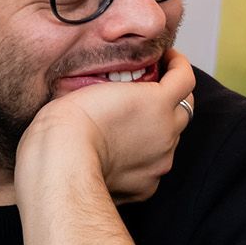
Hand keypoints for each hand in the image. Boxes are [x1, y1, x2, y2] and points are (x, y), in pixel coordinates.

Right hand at [16, 49, 194, 202]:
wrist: (60, 163)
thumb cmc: (67, 122)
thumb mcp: (94, 89)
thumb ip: (120, 89)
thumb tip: (119, 87)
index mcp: (157, 103)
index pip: (185, 78)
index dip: (179, 65)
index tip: (170, 59)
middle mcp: (167, 132)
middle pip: (184, 110)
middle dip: (173, 98)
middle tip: (152, 91)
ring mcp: (160, 161)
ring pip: (169, 140)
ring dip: (157, 130)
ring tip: (129, 126)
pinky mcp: (147, 185)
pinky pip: (151, 168)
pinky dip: (142, 160)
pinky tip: (119, 156)